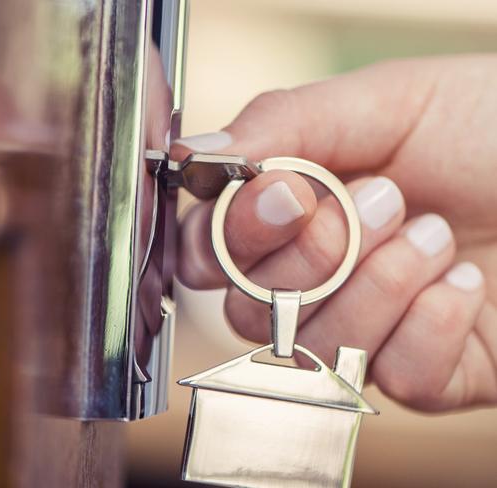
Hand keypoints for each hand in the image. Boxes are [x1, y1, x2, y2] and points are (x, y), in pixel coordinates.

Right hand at [173, 55, 496, 411]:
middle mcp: (316, 277)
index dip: (232, 233)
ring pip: (315, 347)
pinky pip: (392, 375)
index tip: (288, 193)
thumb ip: (284, 122)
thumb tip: (192, 152)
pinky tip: (467, 284)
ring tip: (437, 231)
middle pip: (248, 310)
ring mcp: (368, 329)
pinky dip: (431, 323)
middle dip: (314, 258)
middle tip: (384, 197)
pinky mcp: (425, 374)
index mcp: (292, 212)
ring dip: (379, 281)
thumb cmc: (495, 125)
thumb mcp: (388, 101)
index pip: (210, 249)